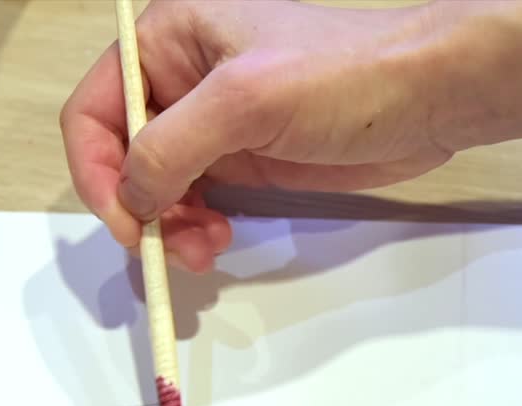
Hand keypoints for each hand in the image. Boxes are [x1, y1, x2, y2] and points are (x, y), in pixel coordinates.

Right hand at [59, 0, 450, 272]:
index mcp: (166, 39)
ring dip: (167, 227)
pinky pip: (191, 201)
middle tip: (165, 247)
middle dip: (137, 206)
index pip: (93, 109)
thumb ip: (171, 147)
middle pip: (119, 155)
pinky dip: (192, 229)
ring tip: (203, 249)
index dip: (96, 170)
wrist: (428, 98)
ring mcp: (211, 122)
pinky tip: (215, 241)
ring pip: (154, 187)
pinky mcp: (240, 158)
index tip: (123, 221)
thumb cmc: (348, 73)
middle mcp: (179, 78)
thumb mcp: (245, 101)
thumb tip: (131, 198)